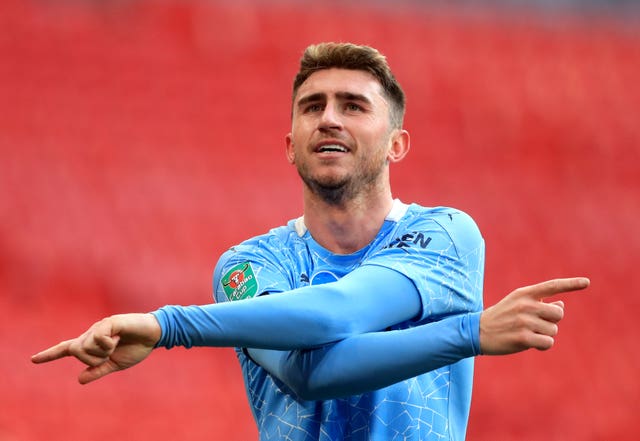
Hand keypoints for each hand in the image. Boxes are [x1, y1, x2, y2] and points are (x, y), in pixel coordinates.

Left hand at [31, 313, 161, 383]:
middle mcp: (92, 333)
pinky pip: (98, 338)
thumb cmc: (136, 347)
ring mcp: (99, 327)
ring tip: (116, 344)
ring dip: (102, 352)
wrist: (154, 335)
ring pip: (85, 346)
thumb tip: (79, 379)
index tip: (33, 360)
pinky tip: (118, 338)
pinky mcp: (108, 323)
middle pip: (75, 350)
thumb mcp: (115, 364)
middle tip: (109, 354)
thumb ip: (98, 370)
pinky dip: (107, 343)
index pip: (66, 348)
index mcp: (92, 344)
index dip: (50, 355)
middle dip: (91, 359)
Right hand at [480, 277, 589, 354]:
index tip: (587, 282)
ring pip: (553, 330)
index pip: (551, 286)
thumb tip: (561, 305)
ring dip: (545, 335)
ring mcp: (524, 321)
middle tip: (536, 324)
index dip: (571, 284)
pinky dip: (543, 345)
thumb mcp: (517, 303)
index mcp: (524, 294)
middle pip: (558, 314)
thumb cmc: (501, 317)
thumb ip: (539, 303)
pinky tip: (530, 343)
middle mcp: (525, 305)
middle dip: (552, 321)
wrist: (477, 331)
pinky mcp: (523, 338)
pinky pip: (548, 342)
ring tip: (528, 334)